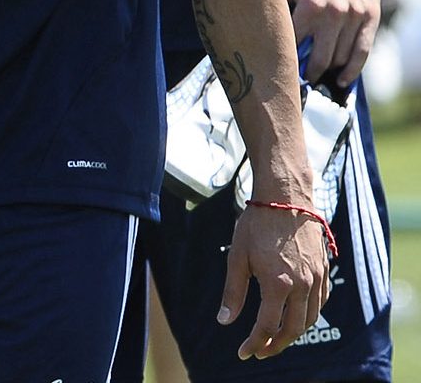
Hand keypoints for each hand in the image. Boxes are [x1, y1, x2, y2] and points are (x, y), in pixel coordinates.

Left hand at [218, 201, 331, 360]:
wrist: (286, 198)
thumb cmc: (256, 224)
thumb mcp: (237, 257)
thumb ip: (233, 292)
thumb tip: (225, 321)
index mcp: (278, 284)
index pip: (267, 326)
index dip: (254, 343)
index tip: (243, 352)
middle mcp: (302, 286)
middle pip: (293, 329)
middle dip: (275, 345)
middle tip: (259, 351)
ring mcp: (317, 279)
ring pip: (309, 319)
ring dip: (293, 333)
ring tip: (274, 338)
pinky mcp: (324, 271)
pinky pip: (320, 303)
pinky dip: (308, 316)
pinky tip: (295, 315)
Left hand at [279, 0, 379, 85]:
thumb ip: (276, 4)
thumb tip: (254, 28)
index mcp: (309, 4)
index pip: (293, 44)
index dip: (283, 61)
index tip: (275, 73)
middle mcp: (334, 13)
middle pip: (320, 58)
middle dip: (307, 73)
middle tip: (295, 83)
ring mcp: (355, 16)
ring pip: (341, 58)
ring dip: (328, 72)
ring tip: (315, 80)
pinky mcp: (371, 16)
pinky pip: (363, 51)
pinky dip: (353, 70)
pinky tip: (343, 80)